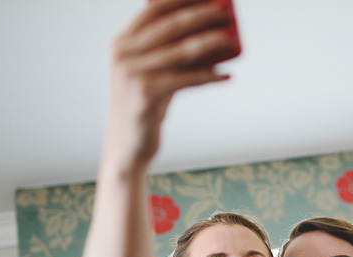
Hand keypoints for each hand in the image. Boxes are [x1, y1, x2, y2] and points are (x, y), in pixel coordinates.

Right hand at [105, 0, 238, 169]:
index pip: (152, 9)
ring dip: (210, 42)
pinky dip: (209, 76)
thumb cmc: (145, 109)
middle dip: (201, 15)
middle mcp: (123, 53)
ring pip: (180, 51)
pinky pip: (186, 79)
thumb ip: (172, 56)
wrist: (128, 147)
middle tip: (224, 13)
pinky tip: (226, 75)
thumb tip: (213, 40)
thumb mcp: (154, 76)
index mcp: (122, 43)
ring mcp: (131, 72)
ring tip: (230, 39)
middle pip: (170, 25)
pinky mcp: (144, 93)